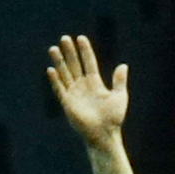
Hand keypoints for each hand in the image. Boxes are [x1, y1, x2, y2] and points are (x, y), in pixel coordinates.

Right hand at [47, 35, 128, 149]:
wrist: (104, 135)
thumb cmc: (114, 119)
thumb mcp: (119, 97)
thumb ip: (119, 81)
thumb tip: (123, 65)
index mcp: (95, 83)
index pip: (89, 63)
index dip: (85, 51)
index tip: (80, 38)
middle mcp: (83, 86)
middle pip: (74, 65)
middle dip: (70, 52)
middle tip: (64, 38)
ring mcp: (74, 94)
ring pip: (65, 73)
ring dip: (59, 62)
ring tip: (54, 48)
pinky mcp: (68, 104)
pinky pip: (60, 89)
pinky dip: (55, 80)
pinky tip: (51, 69)